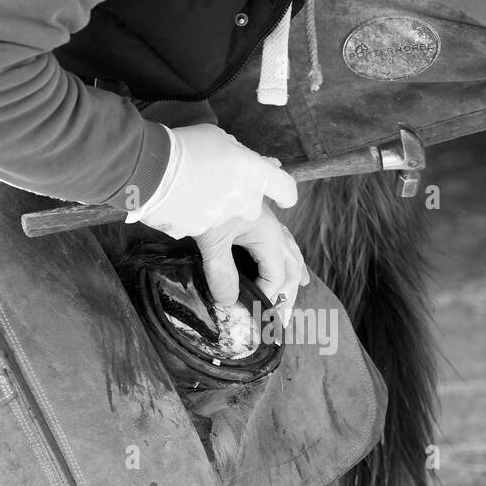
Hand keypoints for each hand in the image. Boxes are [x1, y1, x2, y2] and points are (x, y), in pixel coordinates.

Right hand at [129, 123, 297, 237]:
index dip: (285, 193)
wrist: (148, 167)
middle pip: (254, 206)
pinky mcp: (199, 234)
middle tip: (220, 181)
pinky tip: (178, 199)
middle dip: (241, 197)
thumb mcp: (220, 138)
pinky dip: (194, 214)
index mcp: (254, 174)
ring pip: (227, 216)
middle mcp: (245, 201)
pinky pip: (201, 224)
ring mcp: (223, 221)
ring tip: (192, 186)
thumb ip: (243, 155)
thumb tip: (259, 162)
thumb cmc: (185, 145)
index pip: (286, 189)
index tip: (282, 196)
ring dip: (215, 205)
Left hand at [195, 205, 309, 323]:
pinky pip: (277, 235)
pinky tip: (284, 250)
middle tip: (280, 321)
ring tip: (301, 286)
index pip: (278, 276)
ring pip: (288, 248)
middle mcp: (272, 226)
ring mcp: (265, 217)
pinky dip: (283, 250)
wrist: (184, 165)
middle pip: (292, 265)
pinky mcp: (253, 211)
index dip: (267, 297)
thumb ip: (222, 274)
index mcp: (268, 233)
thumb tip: (229, 304)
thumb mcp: (211, 240)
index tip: (252, 314)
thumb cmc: (201, 199)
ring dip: (293, 271)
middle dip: (288, 294)